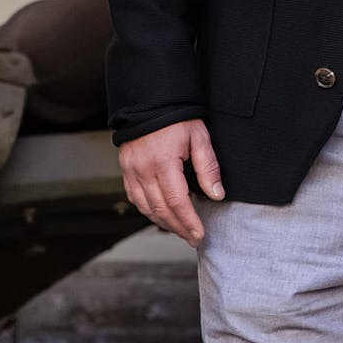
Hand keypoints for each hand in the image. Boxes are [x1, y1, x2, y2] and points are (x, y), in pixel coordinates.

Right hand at [118, 119, 223, 245]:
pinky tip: (162, 216)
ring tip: (181, 231)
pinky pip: (135, 198)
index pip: (176, 201)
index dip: (188, 221)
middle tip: (194, 238)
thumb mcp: (200, 137)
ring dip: (163, 223)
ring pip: (145, 207)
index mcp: (163, 163)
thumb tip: (217, 194)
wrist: (150, 103)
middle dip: (178, 227)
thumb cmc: (178, 118)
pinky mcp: (126, 171)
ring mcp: (131, 172)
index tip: (199, 234)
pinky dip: (149, 211)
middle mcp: (143, 171)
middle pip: (160, 209)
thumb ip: (208, 167)